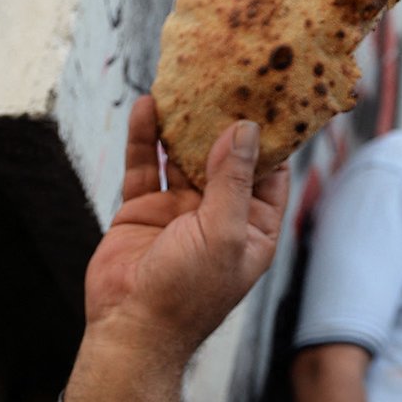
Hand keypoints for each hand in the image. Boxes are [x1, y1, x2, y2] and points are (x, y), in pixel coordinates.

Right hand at [80, 98, 289, 362]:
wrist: (131, 327)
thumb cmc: (187, 294)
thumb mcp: (224, 233)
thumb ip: (233, 180)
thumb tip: (244, 130)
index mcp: (253, 227)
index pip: (270, 172)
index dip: (271, 136)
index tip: (271, 94)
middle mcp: (219, 215)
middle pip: (226, 156)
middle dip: (224, 119)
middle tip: (227, 73)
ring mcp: (179, 210)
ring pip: (184, 155)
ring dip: (184, 122)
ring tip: (186, 81)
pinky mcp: (143, 208)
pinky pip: (147, 164)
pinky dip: (147, 136)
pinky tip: (148, 106)